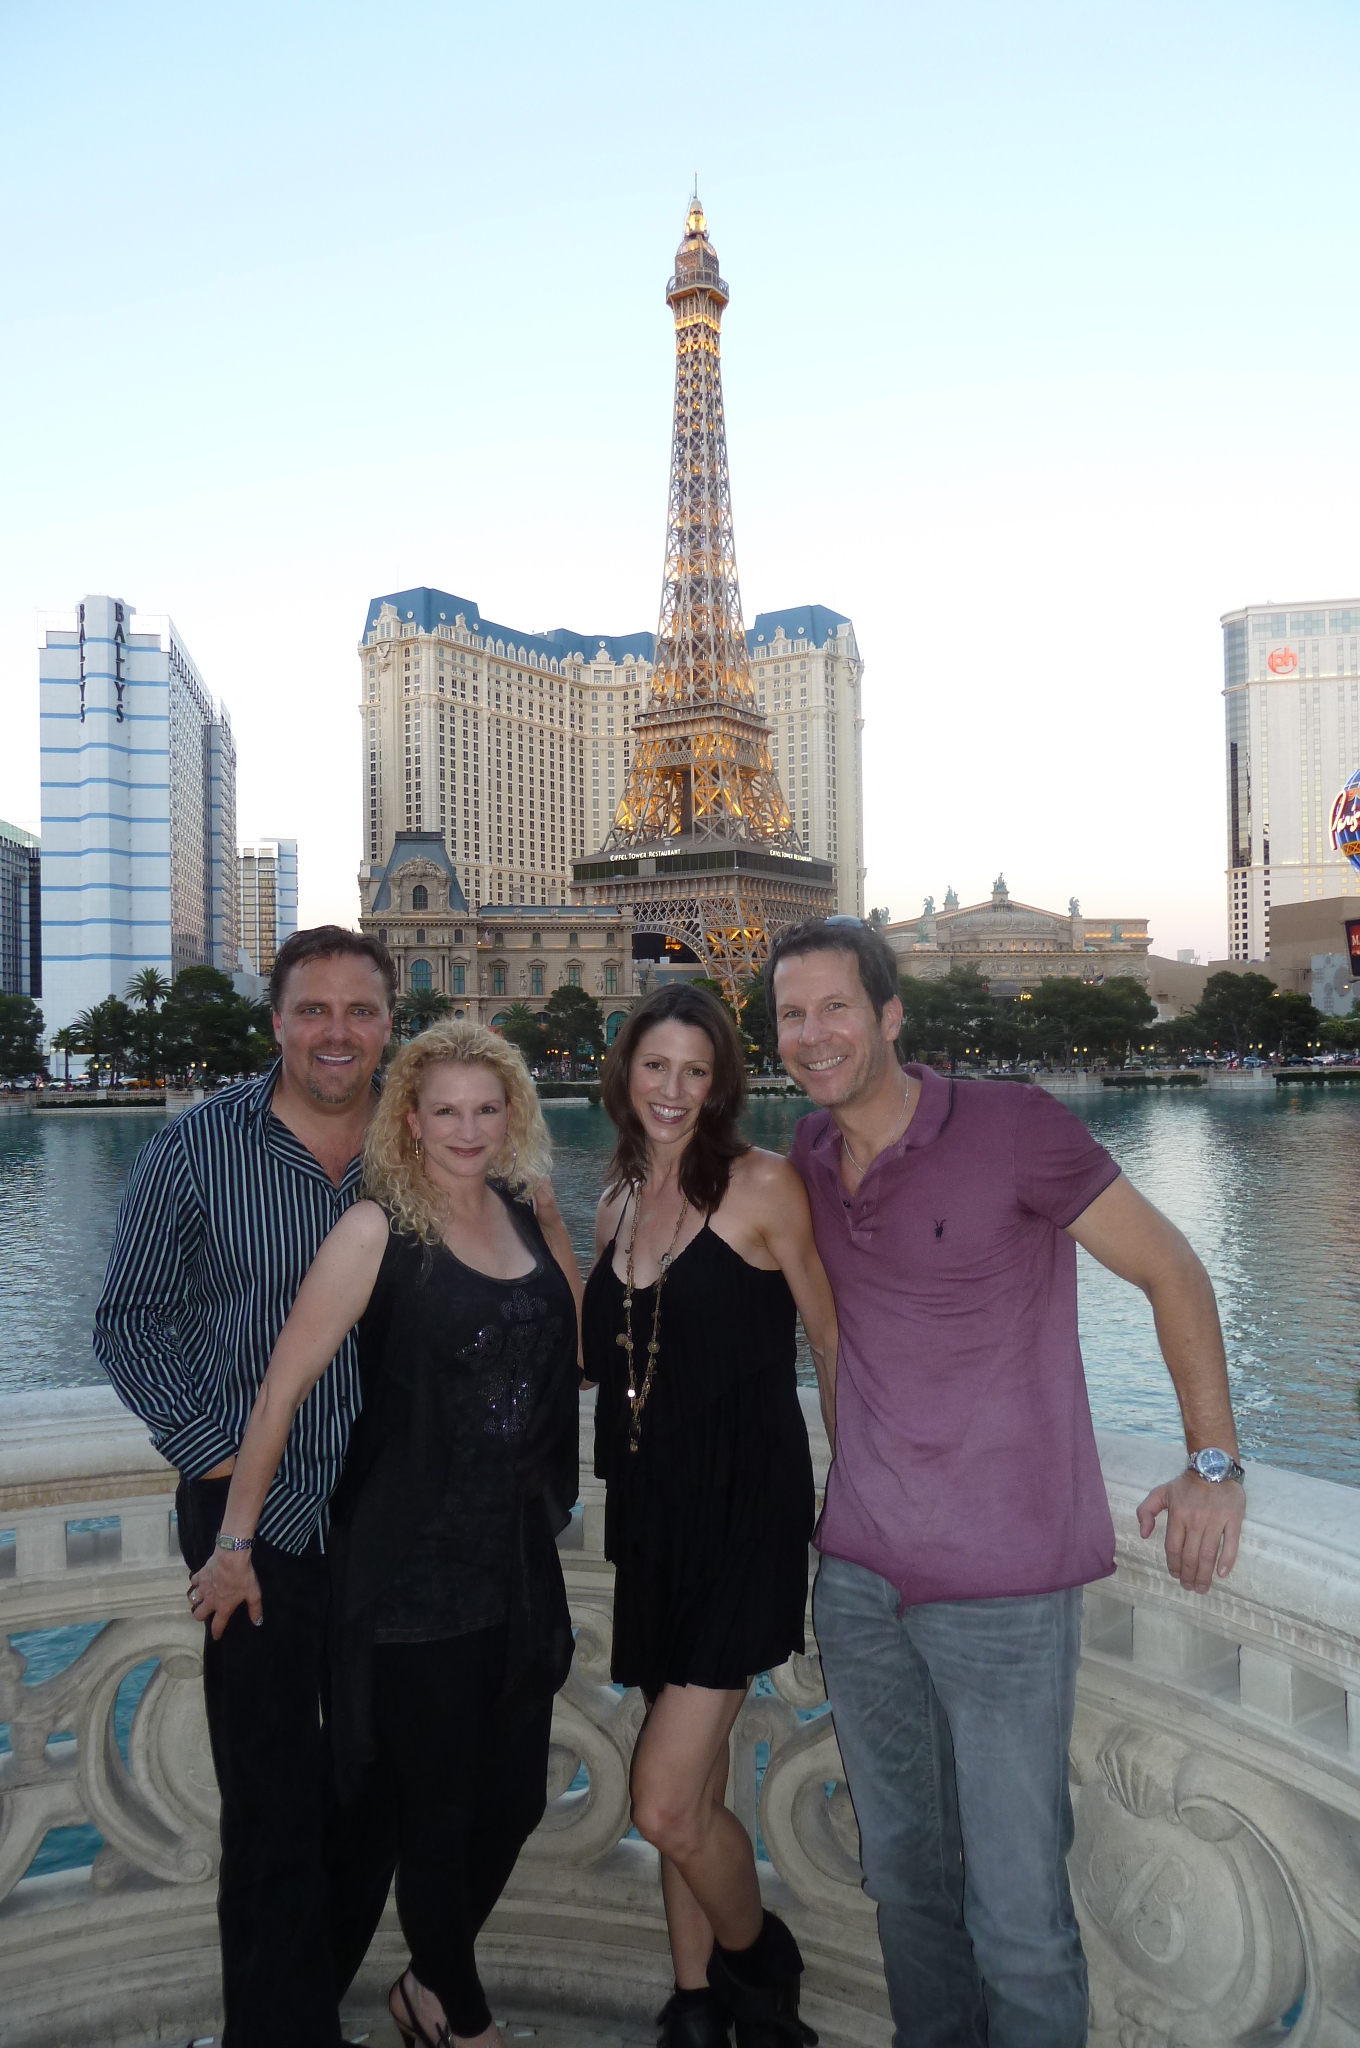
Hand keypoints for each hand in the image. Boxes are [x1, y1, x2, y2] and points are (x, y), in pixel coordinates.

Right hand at [189, 1548, 262, 1637]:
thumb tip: (257, 1623)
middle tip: (205, 1612)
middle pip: (198, 1614)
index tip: (216, 1636)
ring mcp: (203, 1588)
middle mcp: (210, 1600)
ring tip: (200, 1598)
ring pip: (193, 1599)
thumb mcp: (254, 1594)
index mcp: (223, 1607)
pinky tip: (200, 1580)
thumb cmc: (243, 1577)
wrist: (231, 1557)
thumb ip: (255, 1609)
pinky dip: (196, 1582)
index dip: (216, 1633)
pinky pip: (193, 1581)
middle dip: (200, 1616)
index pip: (217, 1625)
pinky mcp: (200, 1575)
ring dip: (196, 1600)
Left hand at [1136, 1472, 1243, 1592]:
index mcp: (1178, 1515)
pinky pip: (1231, 1544)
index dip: (1173, 1565)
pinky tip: (1222, 1573)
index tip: (1175, 1576)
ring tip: (1202, 1588)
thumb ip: (1146, 1510)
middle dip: (1189, 1575)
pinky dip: (1227, 1560)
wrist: (1214, 1466)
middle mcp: (1196, 1520)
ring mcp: (1216, 1521)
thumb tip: (1144, 1534)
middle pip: (1191, 1555)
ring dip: (1205, 1574)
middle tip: (1190, 1588)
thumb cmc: (1187, 1483)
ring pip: (1209, 1554)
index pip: (1173, 1548)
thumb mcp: (1161, 1492)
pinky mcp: (1234, 1520)